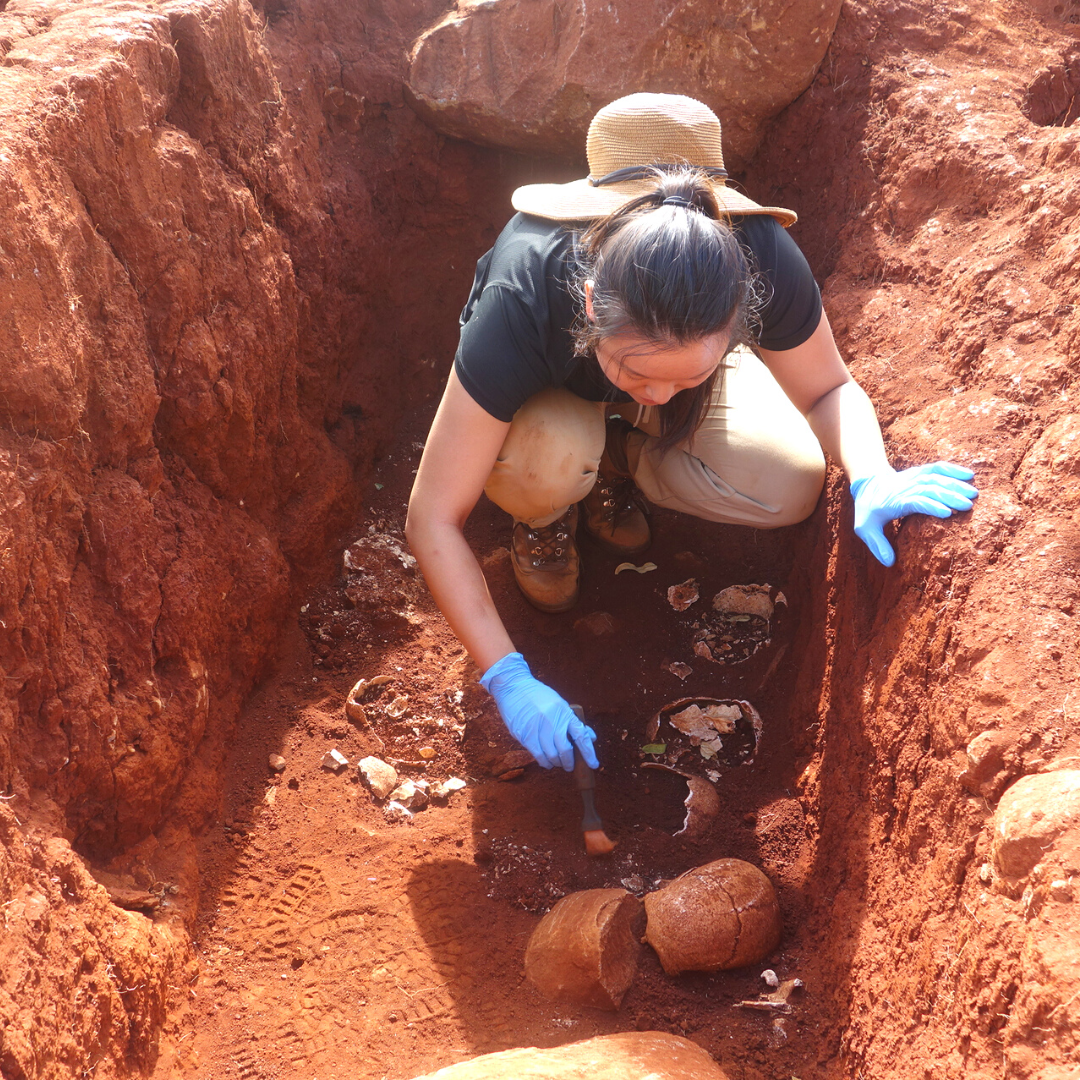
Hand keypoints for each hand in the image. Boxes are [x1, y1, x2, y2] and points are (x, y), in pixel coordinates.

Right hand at [479, 652, 598, 770]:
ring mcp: (538, 727)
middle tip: (569, 767)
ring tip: (556, 763)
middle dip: (569, 762)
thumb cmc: (539, 696)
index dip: (589, 752)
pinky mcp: (525, 734)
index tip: (594, 765)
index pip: (581, 736)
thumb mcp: (559, 704)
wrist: (514, 687)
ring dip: (556, 763)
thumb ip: (573, 721)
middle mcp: (553, 720)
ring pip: (551, 754)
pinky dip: (544, 762)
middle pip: (565, 749)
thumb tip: (591, 737)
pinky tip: (546, 762)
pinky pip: (538, 754)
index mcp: (564, 712)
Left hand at [850, 462, 977, 566]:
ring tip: (974, 493)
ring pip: (936, 477)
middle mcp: (906, 487)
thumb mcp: (865, 529)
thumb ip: (877, 545)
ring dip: (955, 484)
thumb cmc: (868, 510)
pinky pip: (937, 468)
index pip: (915, 501)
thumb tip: (889, 563)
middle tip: (968, 506)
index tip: (948, 514)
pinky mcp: (920, 472)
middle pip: (930, 489)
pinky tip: (970, 475)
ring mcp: (913, 477)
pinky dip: (953, 469)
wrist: (867, 484)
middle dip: (950, 496)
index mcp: (894, 501)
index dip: (931, 506)